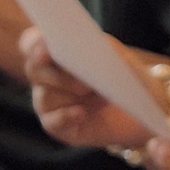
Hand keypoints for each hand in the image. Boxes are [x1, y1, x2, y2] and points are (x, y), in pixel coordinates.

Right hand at [22, 29, 155, 148]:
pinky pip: (52, 121)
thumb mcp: (119, 57)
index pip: (30, 43)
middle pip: (34, 70)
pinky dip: (66, 116)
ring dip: (73, 94)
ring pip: (45, 96)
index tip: (46, 46)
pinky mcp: (56, 126)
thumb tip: (91, 52)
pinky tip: (82, 112)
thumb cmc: (124, 77)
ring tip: (100, 94)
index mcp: (54, 51)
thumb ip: (103, 49)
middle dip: (58, 73)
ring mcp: (47, 102)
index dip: (34, 44)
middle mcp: (44, 76)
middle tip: (82, 75)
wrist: (138, 110)